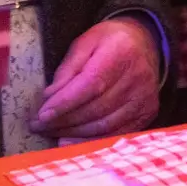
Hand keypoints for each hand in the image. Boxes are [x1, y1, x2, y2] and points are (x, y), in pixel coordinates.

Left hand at [33, 18, 159, 139]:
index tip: (42, 115)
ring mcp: (144, 98)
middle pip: (96, 108)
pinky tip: (73, 143)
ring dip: (75, 134)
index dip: (65, 102)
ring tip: (52, 134)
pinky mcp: (147, 114)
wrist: (144, 44)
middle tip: (39, 126)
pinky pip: (116, 134)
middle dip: (64, 121)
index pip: (91, 84)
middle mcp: (137, 77)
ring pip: (105, 125)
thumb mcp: (84, 43)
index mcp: (120, 52)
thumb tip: (49, 99)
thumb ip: (68, 69)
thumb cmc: (108, 42)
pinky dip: (92, 142)